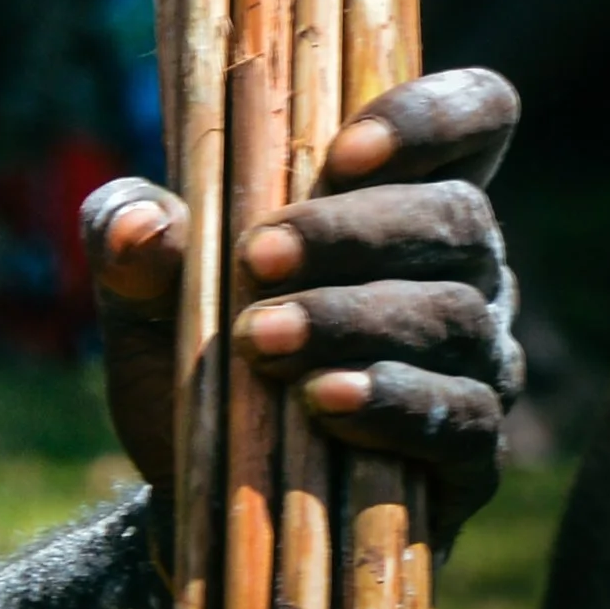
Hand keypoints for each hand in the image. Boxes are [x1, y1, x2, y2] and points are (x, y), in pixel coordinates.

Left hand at [84, 66, 521, 545]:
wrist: (199, 492)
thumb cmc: (190, 353)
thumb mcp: (141, 286)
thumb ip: (128, 234)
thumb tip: (142, 226)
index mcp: (404, 195)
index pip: (477, 116)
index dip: (428, 117)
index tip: (341, 153)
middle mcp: (465, 270)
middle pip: (458, 217)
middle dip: (353, 232)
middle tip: (257, 260)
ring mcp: (481, 363)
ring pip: (455, 316)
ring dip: (353, 320)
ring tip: (264, 342)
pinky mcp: (473, 456)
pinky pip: (463, 420)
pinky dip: (390, 403)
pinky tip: (323, 403)